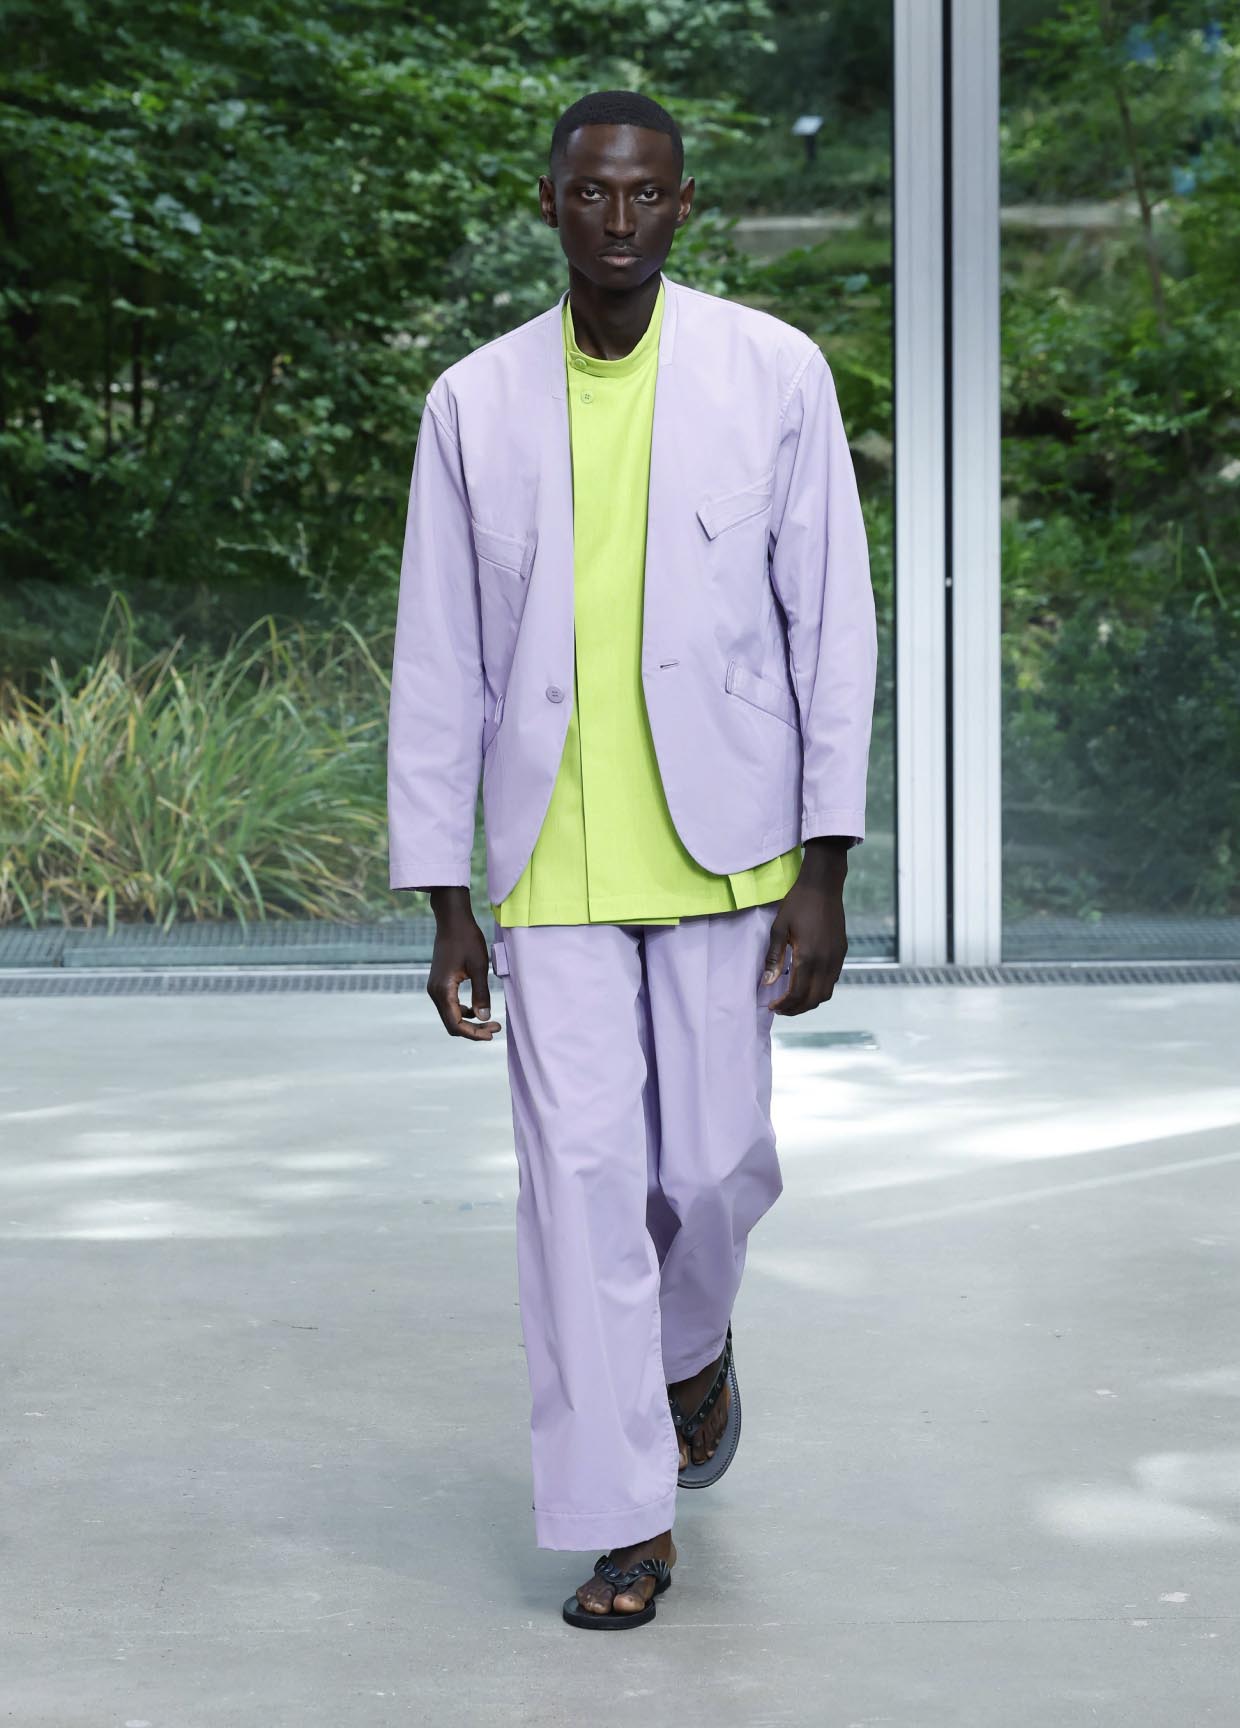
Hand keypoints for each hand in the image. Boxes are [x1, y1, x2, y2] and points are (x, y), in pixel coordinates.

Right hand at [426, 887, 501, 1039]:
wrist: (452, 921)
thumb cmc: (467, 940)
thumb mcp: (479, 967)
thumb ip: (481, 994)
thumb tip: (484, 1019)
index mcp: (443, 990)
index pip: (456, 1024)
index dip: (474, 1034)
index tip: (492, 1033)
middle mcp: (434, 992)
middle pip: (452, 1024)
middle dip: (473, 1030)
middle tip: (495, 1028)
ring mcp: (435, 988)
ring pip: (450, 1015)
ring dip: (469, 1021)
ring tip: (491, 1021)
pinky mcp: (439, 983)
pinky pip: (450, 1005)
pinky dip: (463, 1011)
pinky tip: (478, 1007)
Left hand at [761, 839, 848, 1015]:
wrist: (824, 886)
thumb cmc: (798, 904)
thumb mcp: (779, 928)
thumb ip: (774, 957)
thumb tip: (767, 982)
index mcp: (808, 957)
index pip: (797, 994)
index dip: (785, 1005)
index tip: (772, 1006)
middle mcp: (826, 962)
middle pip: (814, 999)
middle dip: (796, 1009)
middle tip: (781, 1008)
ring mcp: (836, 958)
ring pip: (826, 993)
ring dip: (809, 1002)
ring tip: (793, 1001)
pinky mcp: (841, 953)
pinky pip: (832, 980)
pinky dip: (819, 989)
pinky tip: (807, 984)